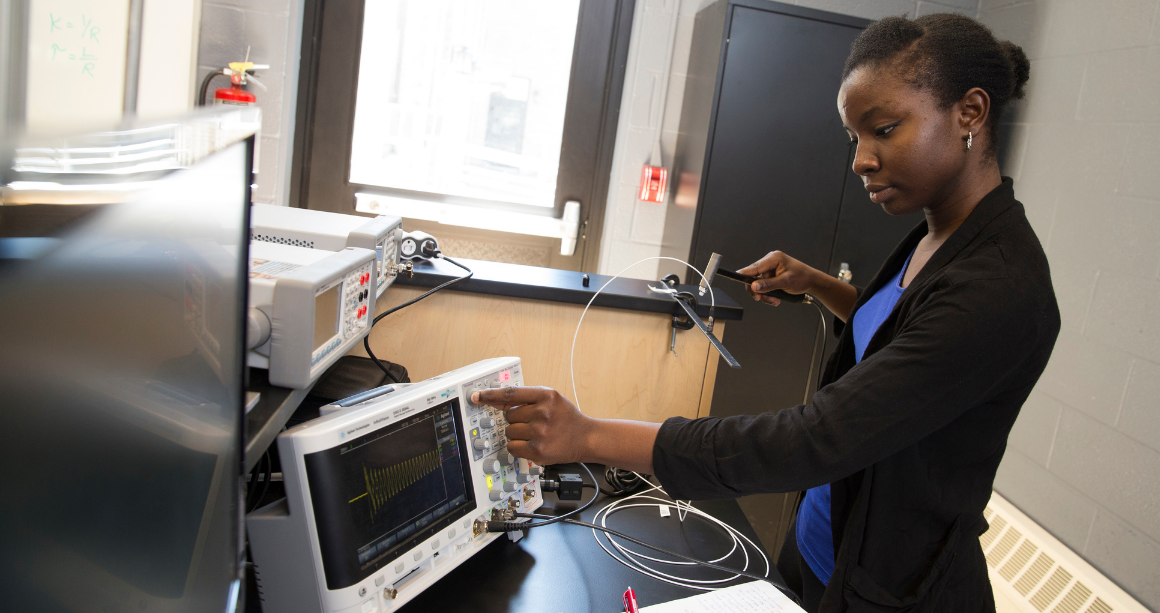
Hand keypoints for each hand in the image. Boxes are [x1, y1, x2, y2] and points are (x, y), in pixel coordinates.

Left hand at [472, 386, 593, 465]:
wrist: (586, 438)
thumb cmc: (567, 418)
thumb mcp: (551, 400)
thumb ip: (525, 399)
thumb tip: (497, 401)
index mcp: (546, 395)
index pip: (510, 393)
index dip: (490, 395)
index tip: (477, 396)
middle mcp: (542, 412)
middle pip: (509, 415)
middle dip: (517, 420)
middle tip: (534, 423)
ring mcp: (540, 432)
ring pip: (509, 432)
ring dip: (518, 434)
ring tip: (536, 434)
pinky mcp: (537, 450)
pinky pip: (512, 447)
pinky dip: (519, 447)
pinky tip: (533, 444)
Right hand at [737, 251, 818, 305]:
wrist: (812, 282)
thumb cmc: (803, 278)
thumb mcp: (785, 283)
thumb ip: (768, 285)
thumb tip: (754, 286)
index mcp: (774, 258)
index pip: (755, 267)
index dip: (744, 274)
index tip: (735, 277)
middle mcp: (771, 261)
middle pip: (754, 277)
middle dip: (759, 290)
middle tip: (762, 299)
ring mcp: (771, 268)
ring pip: (759, 284)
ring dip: (765, 294)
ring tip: (775, 300)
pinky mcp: (772, 274)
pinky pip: (764, 285)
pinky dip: (768, 293)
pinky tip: (776, 297)